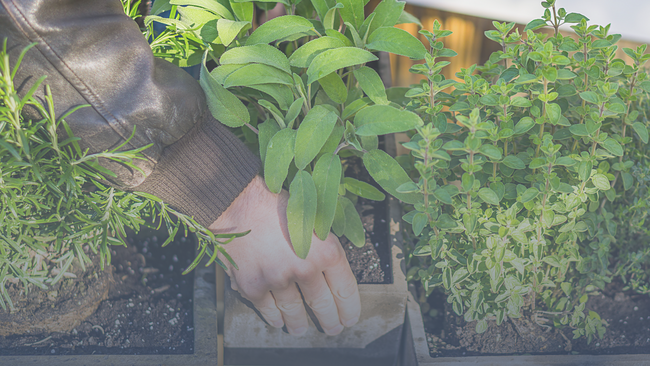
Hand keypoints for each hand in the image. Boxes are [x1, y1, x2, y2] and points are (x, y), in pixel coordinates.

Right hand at [209, 175, 360, 335]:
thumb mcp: (313, 221)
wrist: (237, 201)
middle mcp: (305, 269)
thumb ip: (324, 249)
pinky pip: (268, 310)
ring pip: (294, 313)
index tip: (349, 318)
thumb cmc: (277, 205)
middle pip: (322, 305)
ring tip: (300, 329)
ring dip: (299, 324)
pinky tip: (278, 321)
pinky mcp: (253, 286)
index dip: (349, 308)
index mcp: (325, 251)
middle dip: (330, 321)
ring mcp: (278, 280)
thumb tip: (333, 275)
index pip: (345, 289)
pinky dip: (274, 318)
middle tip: (332, 328)